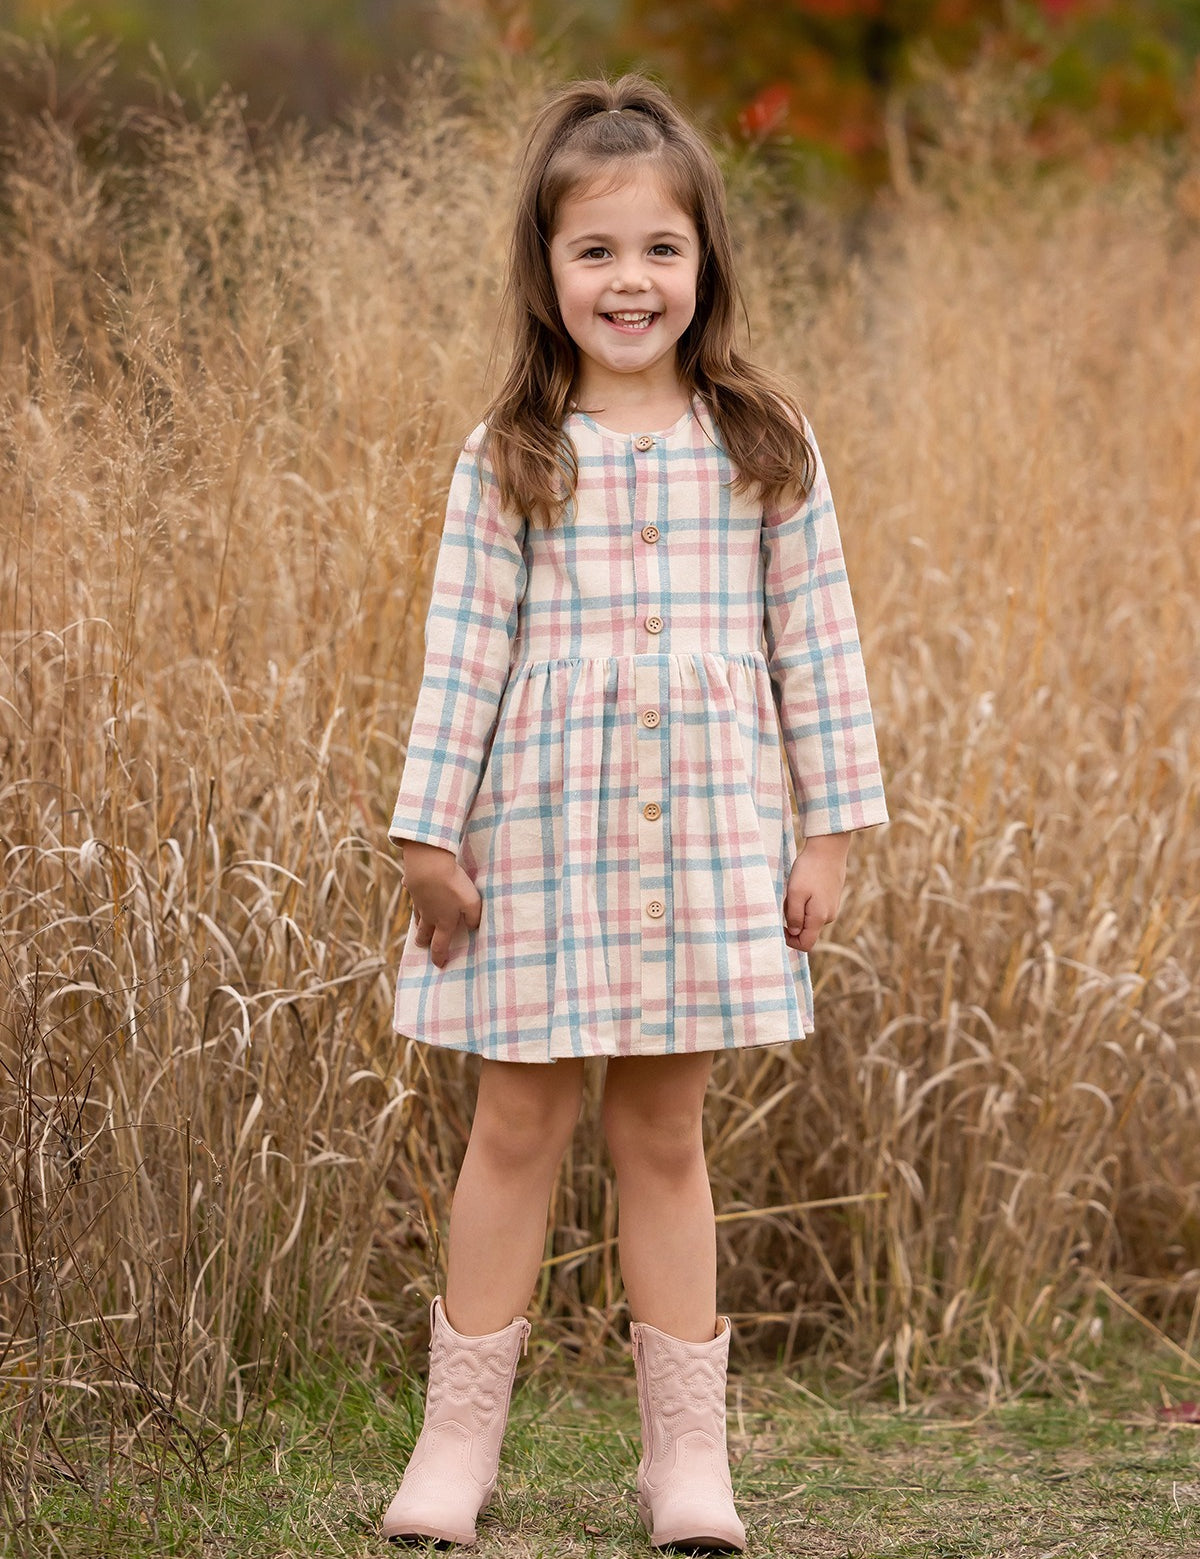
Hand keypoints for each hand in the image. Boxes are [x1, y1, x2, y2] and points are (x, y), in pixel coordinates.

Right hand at [398, 841, 481, 969]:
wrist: (428, 865)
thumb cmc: (453, 886)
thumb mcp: (472, 903)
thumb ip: (475, 918)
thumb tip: (473, 928)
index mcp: (443, 922)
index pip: (440, 945)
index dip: (439, 957)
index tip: (439, 964)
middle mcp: (429, 915)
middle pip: (423, 934)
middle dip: (423, 942)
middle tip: (422, 945)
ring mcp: (419, 901)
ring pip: (417, 917)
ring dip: (418, 924)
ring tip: (420, 925)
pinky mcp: (413, 886)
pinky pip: (413, 894)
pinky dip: (413, 895)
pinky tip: (409, 888)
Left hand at [784, 832, 850, 953]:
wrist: (828, 848)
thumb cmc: (809, 870)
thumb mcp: (795, 893)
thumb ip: (794, 915)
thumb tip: (794, 932)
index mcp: (820, 918)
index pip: (805, 944)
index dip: (790, 941)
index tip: (780, 925)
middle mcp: (829, 916)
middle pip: (807, 932)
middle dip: (792, 922)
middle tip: (786, 901)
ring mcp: (832, 908)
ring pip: (810, 920)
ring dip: (798, 911)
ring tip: (794, 891)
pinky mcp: (831, 899)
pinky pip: (815, 909)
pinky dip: (805, 903)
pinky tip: (803, 886)